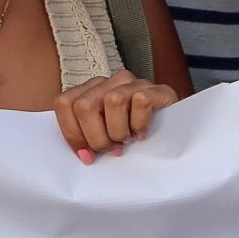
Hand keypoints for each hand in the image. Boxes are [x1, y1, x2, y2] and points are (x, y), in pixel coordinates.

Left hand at [53, 70, 179, 163]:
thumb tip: (85, 155)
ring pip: (112, 101)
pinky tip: (142, 134)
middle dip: (96, 137)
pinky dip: (140, 124)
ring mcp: (133, 83)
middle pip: (85, 105)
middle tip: (111, 149)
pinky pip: (140, 102)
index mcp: (90, 91)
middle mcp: (109, 82)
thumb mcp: (104, 136)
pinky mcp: (156, 89)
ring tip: (127, 141)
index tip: (86, 154)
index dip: (72, 133)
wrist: (174, 130)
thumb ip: (87, 139)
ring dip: (119, 131)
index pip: (64, 103)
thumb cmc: (131, 136)